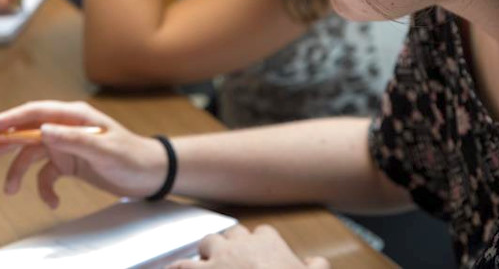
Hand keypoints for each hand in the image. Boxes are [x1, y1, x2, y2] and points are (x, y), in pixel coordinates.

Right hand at [0, 101, 168, 207]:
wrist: (150, 174)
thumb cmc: (132, 156)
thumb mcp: (104, 149)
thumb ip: (73, 139)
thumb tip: (42, 130)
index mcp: (73, 116)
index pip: (34, 113)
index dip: (8, 118)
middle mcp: (66, 128)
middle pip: (27, 132)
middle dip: (4, 144)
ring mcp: (66, 145)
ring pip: (32, 155)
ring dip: (19, 172)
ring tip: (9, 190)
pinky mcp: (69, 162)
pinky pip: (47, 175)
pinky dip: (45, 189)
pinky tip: (52, 202)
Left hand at [167, 225, 330, 268]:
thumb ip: (317, 267)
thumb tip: (319, 262)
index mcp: (268, 244)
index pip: (263, 233)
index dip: (261, 243)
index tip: (261, 253)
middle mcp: (241, 245)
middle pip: (233, 234)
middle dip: (232, 244)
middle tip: (234, 259)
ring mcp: (219, 258)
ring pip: (209, 242)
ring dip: (208, 251)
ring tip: (208, 262)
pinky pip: (183, 266)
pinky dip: (179, 268)